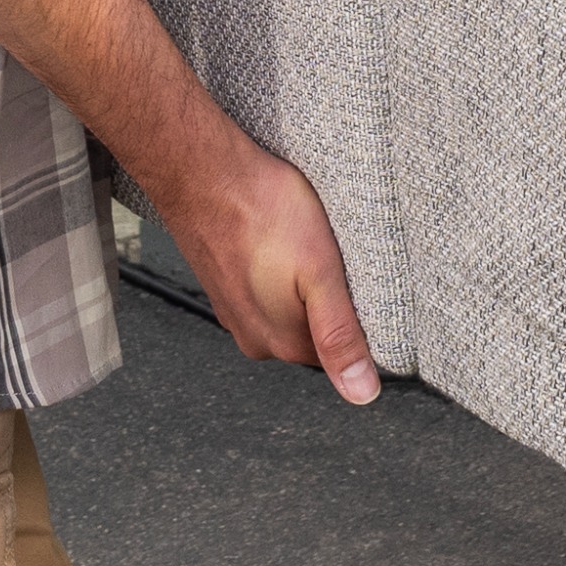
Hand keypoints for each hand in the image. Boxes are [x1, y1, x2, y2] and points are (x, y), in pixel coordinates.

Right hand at [145, 133, 379, 406]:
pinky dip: (278, 272)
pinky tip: (281, 243)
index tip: (363, 285)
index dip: (360, 322)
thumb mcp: (320, 272)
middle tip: (335, 259)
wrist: (202, 171)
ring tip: (306, 248)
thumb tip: (361, 393)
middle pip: (313, 333)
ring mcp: (234, 311)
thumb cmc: (263, 211)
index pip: (339, 355)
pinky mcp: (223, 284)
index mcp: (281, 342)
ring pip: (288, 310)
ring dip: (303, 286)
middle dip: (330, 303)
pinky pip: (264, 290)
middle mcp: (254, 337)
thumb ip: (340, 335)